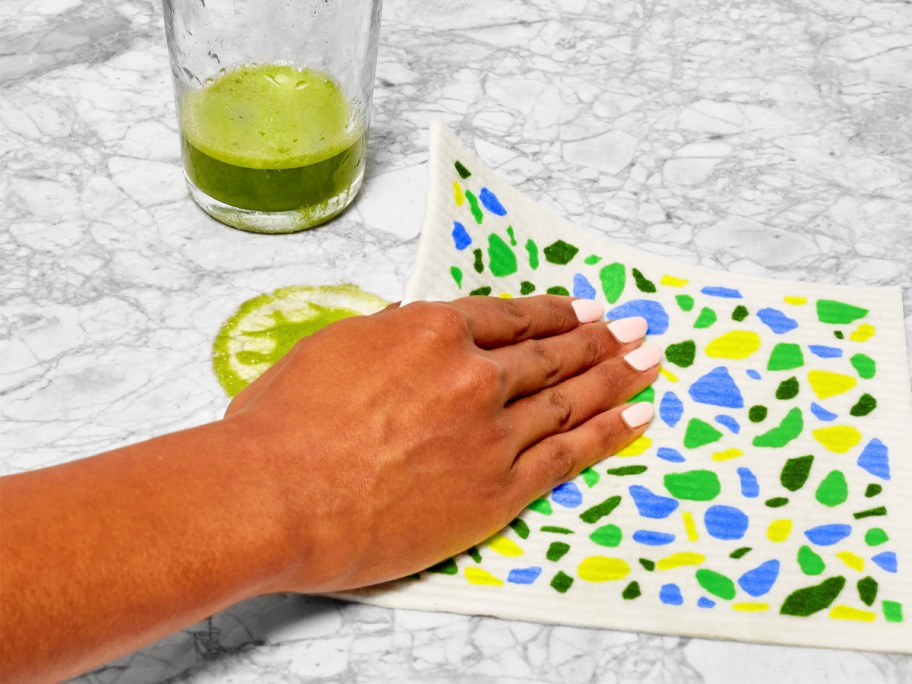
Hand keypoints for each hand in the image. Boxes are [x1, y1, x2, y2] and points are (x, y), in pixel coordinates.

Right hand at [225, 295, 659, 592]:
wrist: (278, 495)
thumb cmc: (282, 425)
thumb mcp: (330, 352)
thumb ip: (384, 338)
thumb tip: (405, 333)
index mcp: (429, 330)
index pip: (508, 317)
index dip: (550, 313)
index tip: (580, 311)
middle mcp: (473, 373)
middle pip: (551, 353)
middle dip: (597, 338)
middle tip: (633, 329)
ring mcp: (491, 431)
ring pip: (569, 399)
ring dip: (615, 376)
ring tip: (650, 363)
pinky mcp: (499, 488)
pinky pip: (568, 455)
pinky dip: (607, 432)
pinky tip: (636, 416)